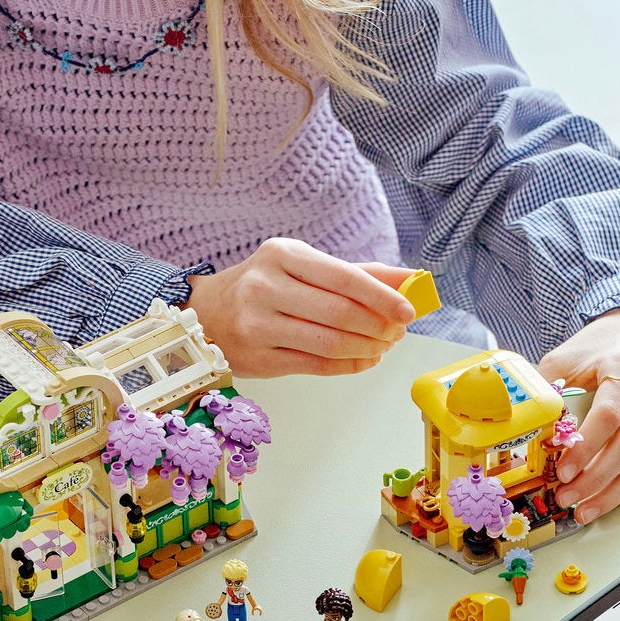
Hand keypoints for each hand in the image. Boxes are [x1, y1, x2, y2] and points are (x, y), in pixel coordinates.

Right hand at [185, 238, 415, 375]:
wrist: (207, 313)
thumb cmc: (266, 285)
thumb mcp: (304, 266)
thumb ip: (357, 273)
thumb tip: (411, 280)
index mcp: (281, 255)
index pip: (344, 277)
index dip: (382, 297)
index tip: (409, 311)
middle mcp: (265, 287)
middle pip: (338, 313)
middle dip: (378, 327)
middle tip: (397, 332)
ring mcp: (257, 325)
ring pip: (328, 343)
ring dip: (366, 348)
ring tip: (383, 346)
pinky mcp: (257, 358)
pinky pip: (315, 365)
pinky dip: (348, 365)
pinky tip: (364, 360)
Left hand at [538, 301, 619, 523]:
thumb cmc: (599, 348)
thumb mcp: (566, 358)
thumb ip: (547, 391)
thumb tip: (528, 431)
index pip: (608, 414)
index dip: (585, 447)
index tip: (563, 470)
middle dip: (596, 478)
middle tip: (567, 496)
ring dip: (613, 492)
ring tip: (583, 509)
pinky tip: (605, 500)